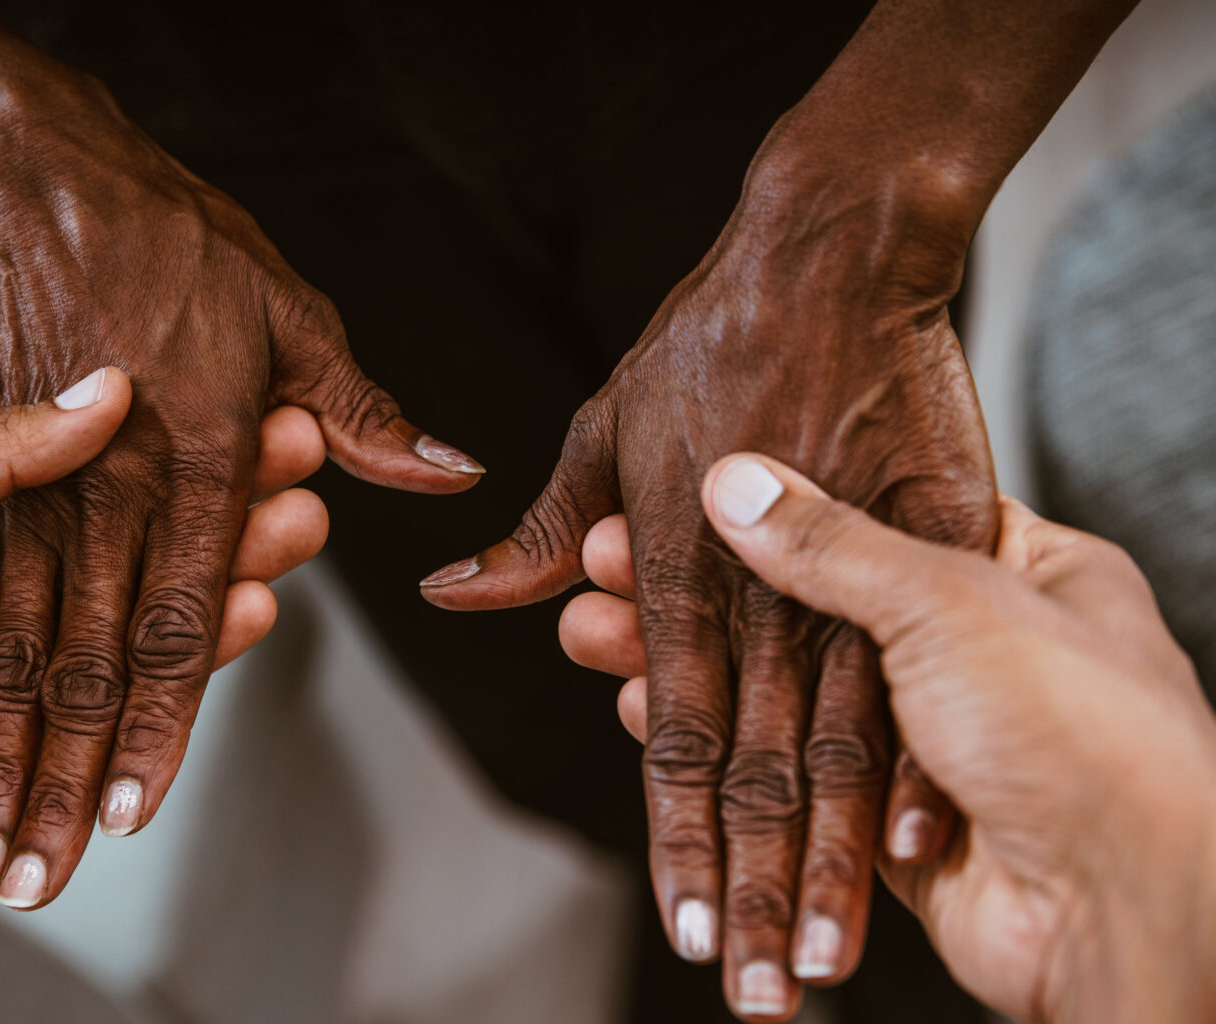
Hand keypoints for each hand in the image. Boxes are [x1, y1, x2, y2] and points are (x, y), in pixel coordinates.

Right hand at [0, 81, 482, 907]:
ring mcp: (39, 475)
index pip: (183, 619)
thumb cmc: (184, 246)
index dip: (162, 723)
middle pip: (94, 654)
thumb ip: (361, 415)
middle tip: (56, 858)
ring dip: (11, 742)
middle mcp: (117, 482)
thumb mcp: (295, 318)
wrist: (52, 183)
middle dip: (75, 767)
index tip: (140, 805)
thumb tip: (450, 475)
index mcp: (202, 456)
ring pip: (24, 635)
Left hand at [0, 371, 328, 971]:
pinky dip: (198, 660)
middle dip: (226, 498)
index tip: (243, 400)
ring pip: (155, 612)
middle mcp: (7, 584)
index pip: (98, 468)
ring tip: (300, 528)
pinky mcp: (36, 744)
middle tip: (301, 458)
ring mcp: (26, 667)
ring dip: (232, 568)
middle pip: (143, 537)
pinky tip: (254, 611)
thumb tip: (97, 399)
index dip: (173, 435)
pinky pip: (129, 700)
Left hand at [421, 152, 993, 1015]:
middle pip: (756, 766)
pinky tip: (922, 844)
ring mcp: (849, 559)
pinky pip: (931, 655)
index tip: (690, 929)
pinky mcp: (932, 531)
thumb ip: (540, 535)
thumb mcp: (603, 429)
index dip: (678, 841)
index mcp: (675, 561)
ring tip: (831, 953)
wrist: (828, 247)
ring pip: (838, 738)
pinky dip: (925, 749)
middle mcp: (757, 580)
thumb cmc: (707, 338)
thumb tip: (456, 594)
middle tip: (765, 993)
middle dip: (756, 888)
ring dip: (834, 858)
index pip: (674, 734)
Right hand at [565, 454, 1215, 1022]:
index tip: (671, 502)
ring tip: (599, 639)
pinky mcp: (906, 833)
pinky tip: (649, 715)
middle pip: (807, 614)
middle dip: (697, 597)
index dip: (762, 512)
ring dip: (688, 674)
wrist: (1134, 907)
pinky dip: (720, 752)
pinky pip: (793, 783)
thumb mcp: (952, 598)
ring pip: (787, 702)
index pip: (866, 519)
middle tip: (604, 574)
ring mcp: (943, 745)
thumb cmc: (1082, 726)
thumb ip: (833, 544)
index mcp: (1023, 568)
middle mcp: (981, 652)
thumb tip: (736, 482)